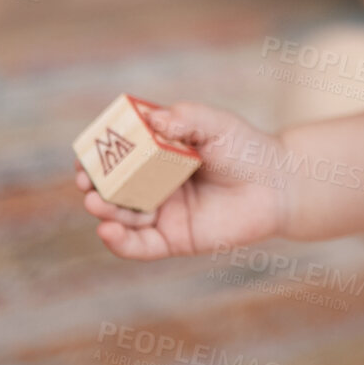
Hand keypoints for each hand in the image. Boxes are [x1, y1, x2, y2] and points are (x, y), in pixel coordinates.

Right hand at [75, 101, 288, 259]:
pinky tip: (108, 230)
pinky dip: (119, 242)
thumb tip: (152, 118)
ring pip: (122, 216)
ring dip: (104, 210)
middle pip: (114, 188)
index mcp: (159, 155)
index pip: (119, 156)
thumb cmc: (246, 148)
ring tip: (96, 202)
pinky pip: (139, 246)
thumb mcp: (216, 125)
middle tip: (85, 180)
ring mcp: (163, 214)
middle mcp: (155, 185)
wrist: (278, 183)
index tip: (85, 152)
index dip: (99, 156)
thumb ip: (186, 118)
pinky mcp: (174, 239)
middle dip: (94, 185)